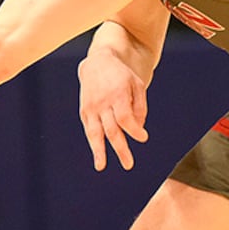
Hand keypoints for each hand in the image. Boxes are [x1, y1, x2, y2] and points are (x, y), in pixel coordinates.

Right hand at [77, 51, 148, 170]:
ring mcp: (91, 108)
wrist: (97, 63)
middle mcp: (102, 103)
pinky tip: (99, 156)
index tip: (143, 138)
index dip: (134, 131)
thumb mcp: (137, 85)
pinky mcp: (85, 112)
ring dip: (98, 151)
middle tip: (129, 164)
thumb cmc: (122, 76)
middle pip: (111, 130)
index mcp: (118, 95)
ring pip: (95, 133)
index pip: (125, 119)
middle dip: (120, 149)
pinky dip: (94, 143)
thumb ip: (140, 107)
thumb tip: (138, 128)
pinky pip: (90, 130)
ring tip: (101, 167)